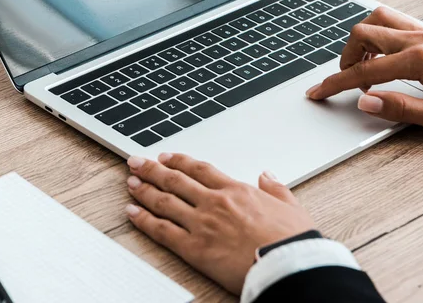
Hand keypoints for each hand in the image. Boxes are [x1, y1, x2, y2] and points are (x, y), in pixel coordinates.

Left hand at [125, 153, 314, 294]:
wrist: (288, 266)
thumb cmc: (292, 240)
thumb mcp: (291, 206)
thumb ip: (275, 188)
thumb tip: (267, 175)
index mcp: (236, 190)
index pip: (199, 169)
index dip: (179, 161)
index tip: (165, 156)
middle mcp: (214, 202)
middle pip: (175, 180)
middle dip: (152, 169)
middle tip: (135, 162)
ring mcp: (202, 224)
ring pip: (164, 201)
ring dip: (144, 190)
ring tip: (130, 182)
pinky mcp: (195, 249)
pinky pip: (162, 231)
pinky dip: (144, 220)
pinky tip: (132, 213)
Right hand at [306, 6, 422, 133]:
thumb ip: (399, 108)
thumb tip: (364, 102)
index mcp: (419, 60)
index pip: (364, 71)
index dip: (335, 84)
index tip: (318, 91)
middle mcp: (419, 39)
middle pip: (363, 34)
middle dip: (344, 58)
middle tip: (345, 80)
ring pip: (377, 19)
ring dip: (360, 40)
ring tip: (363, 65)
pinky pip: (393, 20)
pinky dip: (377, 33)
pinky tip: (383, 53)